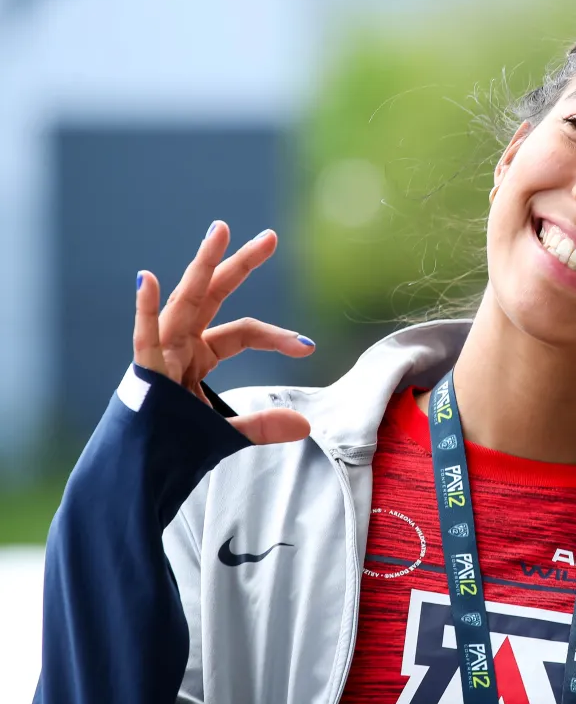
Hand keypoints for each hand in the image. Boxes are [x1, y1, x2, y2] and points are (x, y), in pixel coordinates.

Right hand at [133, 221, 313, 444]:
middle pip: (214, 295)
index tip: (308, 346)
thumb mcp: (229, 434)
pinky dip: (145, 309)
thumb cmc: (176, 446)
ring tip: (220, 232)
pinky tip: (148, 279)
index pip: (244, 332)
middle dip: (240, 264)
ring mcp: (160, 353)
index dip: (277, 337)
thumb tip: (305, 426)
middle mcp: (179, 344)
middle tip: (270, 236)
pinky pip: (144, 338)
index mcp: (198, 354)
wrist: (140, 471)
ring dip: (202, 266)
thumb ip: (263, 426)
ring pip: (185, 301)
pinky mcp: (144, 372)